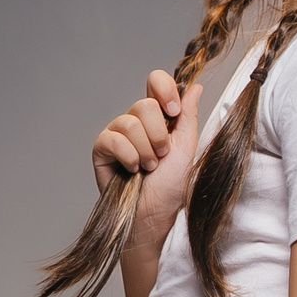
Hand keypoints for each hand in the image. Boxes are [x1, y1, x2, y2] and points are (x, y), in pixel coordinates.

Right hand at [92, 71, 205, 248]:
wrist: (153, 215)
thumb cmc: (170, 186)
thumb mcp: (186, 148)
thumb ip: (188, 116)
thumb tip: (194, 86)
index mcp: (159, 117)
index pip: (155, 82)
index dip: (165, 90)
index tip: (174, 112)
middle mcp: (136, 121)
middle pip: (145, 105)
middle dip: (159, 136)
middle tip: (161, 157)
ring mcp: (117, 133)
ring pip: (130, 123)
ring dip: (146, 152)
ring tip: (148, 168)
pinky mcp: (102, 148)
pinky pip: (113, 139)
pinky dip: (128, 158)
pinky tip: (131, 171)